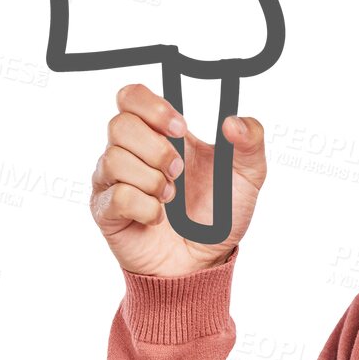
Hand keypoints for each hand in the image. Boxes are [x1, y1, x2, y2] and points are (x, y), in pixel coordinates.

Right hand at [90, 82, 266, 276]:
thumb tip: (231, 122)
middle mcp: (130, 152)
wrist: (206, 262)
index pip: (131, 96)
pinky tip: (158, 217)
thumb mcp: (248, 175)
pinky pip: (117, 196)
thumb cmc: (220, 216)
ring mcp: (114, 180)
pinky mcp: (106, 210)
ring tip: (171, 198)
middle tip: (179, 171)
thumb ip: (251, 140)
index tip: (180, 128)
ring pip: (113, 159)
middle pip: (119, 124)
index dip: (151, 106)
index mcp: (159, 133)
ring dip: (152, 180)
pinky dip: (146, 207)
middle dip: (156, 149)